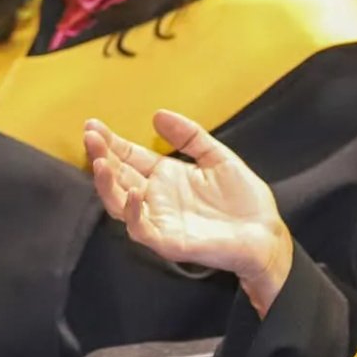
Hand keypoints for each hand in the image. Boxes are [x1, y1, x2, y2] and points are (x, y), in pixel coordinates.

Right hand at [86, 112, 292, 312]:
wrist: (267, 234)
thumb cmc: (244, 200)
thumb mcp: (217, 156)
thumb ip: (189, 136)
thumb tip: (158, 114)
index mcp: (166, 177)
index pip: (129, 158)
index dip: (111, 142)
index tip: (93, 125)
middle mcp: (156, 199)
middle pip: (118, 177)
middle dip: (101, 156)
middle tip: (89, 136)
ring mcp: (160, 221)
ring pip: (119, 204)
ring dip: (106, 184)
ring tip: (100, 161)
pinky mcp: (169, 242)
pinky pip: (141, 229)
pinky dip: (134, 212)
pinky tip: (135, 191)